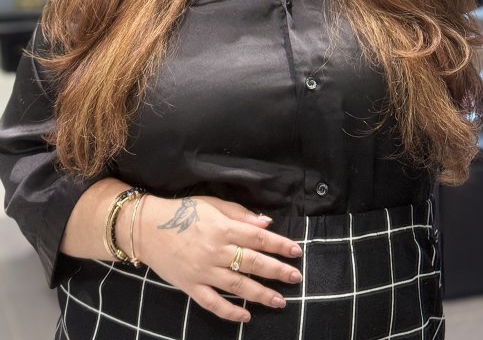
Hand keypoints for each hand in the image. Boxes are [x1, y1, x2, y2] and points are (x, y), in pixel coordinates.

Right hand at [135, 195, 302, 324]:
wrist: (147, 228)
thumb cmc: (182, 212)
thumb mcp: (211, 203)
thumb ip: (239, 214)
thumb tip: (266, 223)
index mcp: (222, 227)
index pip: (257, 237)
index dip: (279, 245)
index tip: (296, 251)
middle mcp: (216, 251)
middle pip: (252, 263)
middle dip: (277, 271)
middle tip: (295, 278)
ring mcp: (203, 271)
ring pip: (238, 286)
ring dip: (261, 294)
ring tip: (280, 301)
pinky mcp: (191, 286)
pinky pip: (213, 303)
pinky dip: (230, 312)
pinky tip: (246, 316)